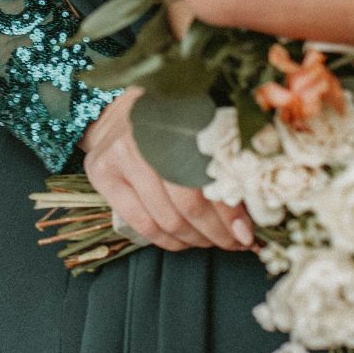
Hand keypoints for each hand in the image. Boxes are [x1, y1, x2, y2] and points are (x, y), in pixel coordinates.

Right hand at [79, 88, 253, 251]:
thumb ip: (221, 160)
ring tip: (210, 241)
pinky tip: (183, 240)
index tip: (248, 233)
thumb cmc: (168, 122)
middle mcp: (146, 138)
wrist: (119, 110)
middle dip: (216, 232)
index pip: (210, 179)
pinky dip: (168, 241)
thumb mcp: (198, 128)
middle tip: (234, 242)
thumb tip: (250, 211)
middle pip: (188, 205)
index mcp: (178, 121)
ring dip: (194, 239)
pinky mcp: (102, 175)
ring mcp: (120, 157)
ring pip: (166, 220)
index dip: (231, 213)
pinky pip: (142, 224)